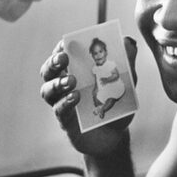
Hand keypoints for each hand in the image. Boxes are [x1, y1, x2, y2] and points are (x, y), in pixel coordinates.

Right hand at [40, 37, 137, 155]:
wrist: (115, 135)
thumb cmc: (115, 104)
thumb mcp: (126, 81)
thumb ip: (127, 61)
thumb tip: (128, 41)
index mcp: (75, 71)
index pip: (61, 56)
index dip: (60, 48)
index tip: (65, 42)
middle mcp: (63, 86)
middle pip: (48, 71)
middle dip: (53, 62)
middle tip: (64, 58)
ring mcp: (61, 103)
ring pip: (48, 91)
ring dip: (58, 83)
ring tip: (72, 81)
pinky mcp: (65, 121)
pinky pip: (59, 110)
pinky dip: (65, 103)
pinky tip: (75, 97)